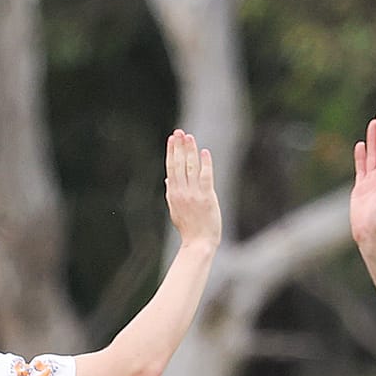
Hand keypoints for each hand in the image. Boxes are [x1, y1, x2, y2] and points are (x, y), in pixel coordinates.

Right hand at [164, 128, 221, 252]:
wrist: (199, 243)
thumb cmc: (189, 229)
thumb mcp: (175, 210)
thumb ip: (171, 193)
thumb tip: (168, 180)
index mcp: (173, 193)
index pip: (171, 168)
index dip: (171, 152)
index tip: (172, 139)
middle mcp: (182, 191)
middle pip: (179, 164)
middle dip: (179, 147)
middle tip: (179, 132)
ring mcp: (194, 194)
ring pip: (191, 168)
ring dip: (190, 151)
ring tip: (189, 137)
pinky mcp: (206, 198)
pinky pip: (205, 177)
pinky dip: (205, 164)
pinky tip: (205, 152)